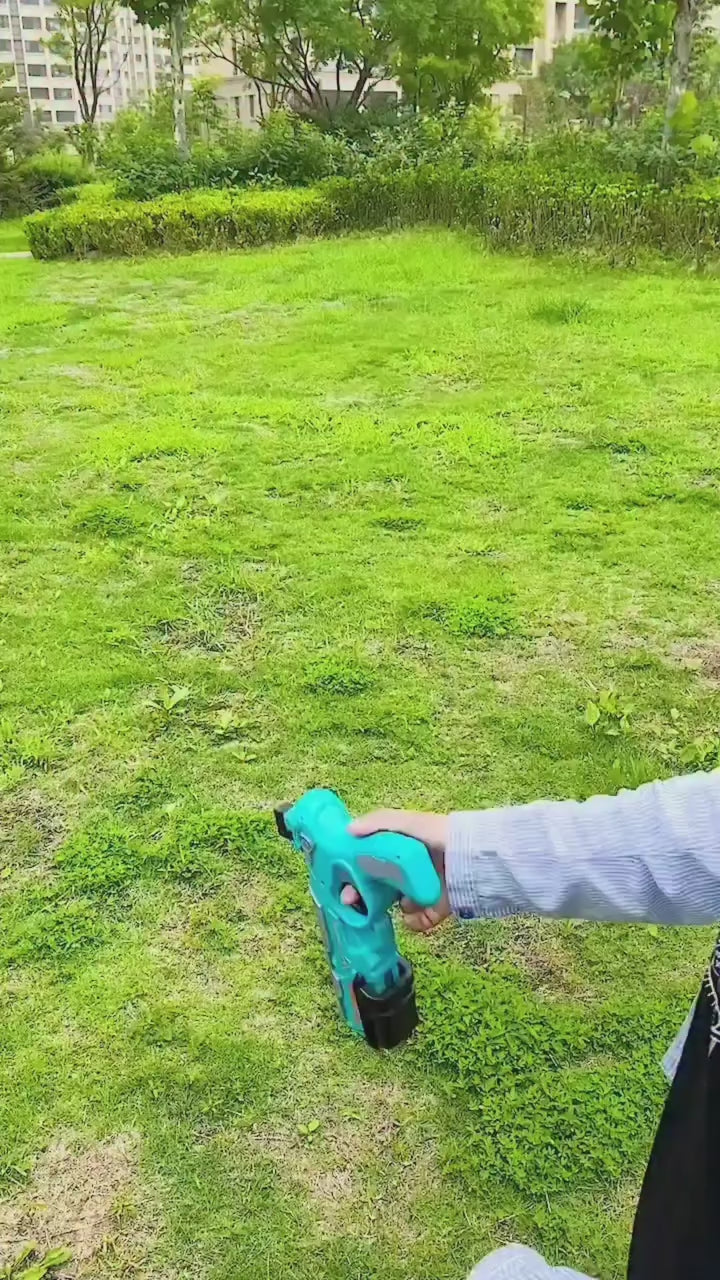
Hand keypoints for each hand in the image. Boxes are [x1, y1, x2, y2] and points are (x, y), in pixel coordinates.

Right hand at [341, 809, 450, 933]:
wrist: (473, 858)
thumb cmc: (439, 835)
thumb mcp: (409, 822)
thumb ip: (378, 822)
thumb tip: (348, 829)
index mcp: (404, 847)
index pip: (372, 861)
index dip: (355, 874)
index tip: (344, 887)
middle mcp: (413, 868)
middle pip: (381, 886)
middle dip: (366, 897)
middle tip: (355, 905)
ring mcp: (426, 888)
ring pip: (400, 903)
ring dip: (394, 907)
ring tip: (398, 904)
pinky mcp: (439, 906)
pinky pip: (421, 920)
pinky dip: (414, 922)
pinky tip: (411, 918)